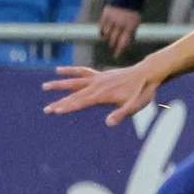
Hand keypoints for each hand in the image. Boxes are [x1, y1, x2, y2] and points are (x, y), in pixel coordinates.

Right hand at [42, 63, 161, 126]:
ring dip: (60, 84)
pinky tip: (59, 70)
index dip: (69, 107)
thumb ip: (122, 114)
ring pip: (75, 81)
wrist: (148, 73)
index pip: (82, 102)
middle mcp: (97, 86)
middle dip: (60, 102)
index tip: (56, 111)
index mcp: (103, 95)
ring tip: (45, 86)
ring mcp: (98, 79)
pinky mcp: (100, 74)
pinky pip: (82, 71)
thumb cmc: (143, 91)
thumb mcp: (136, 105)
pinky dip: (71, 71)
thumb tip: (109, 123)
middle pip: (75, 95)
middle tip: (46, 110)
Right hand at [98, 5, 142, 57]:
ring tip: (109, 39)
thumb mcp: (136, 23)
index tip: (116, 56)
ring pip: (107, 34)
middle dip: (113, 44)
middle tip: (113, 46)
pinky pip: (102, 27)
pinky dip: (102, 32)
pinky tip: (103, 34)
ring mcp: (112, 20)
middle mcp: (120, 24)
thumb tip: (126, 44)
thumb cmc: (132, 13)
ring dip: (107, 38)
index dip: (119, 50)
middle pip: (114, 39)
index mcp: (130, 27)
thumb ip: (131, 33)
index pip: (123, 42)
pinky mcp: (105, 15)